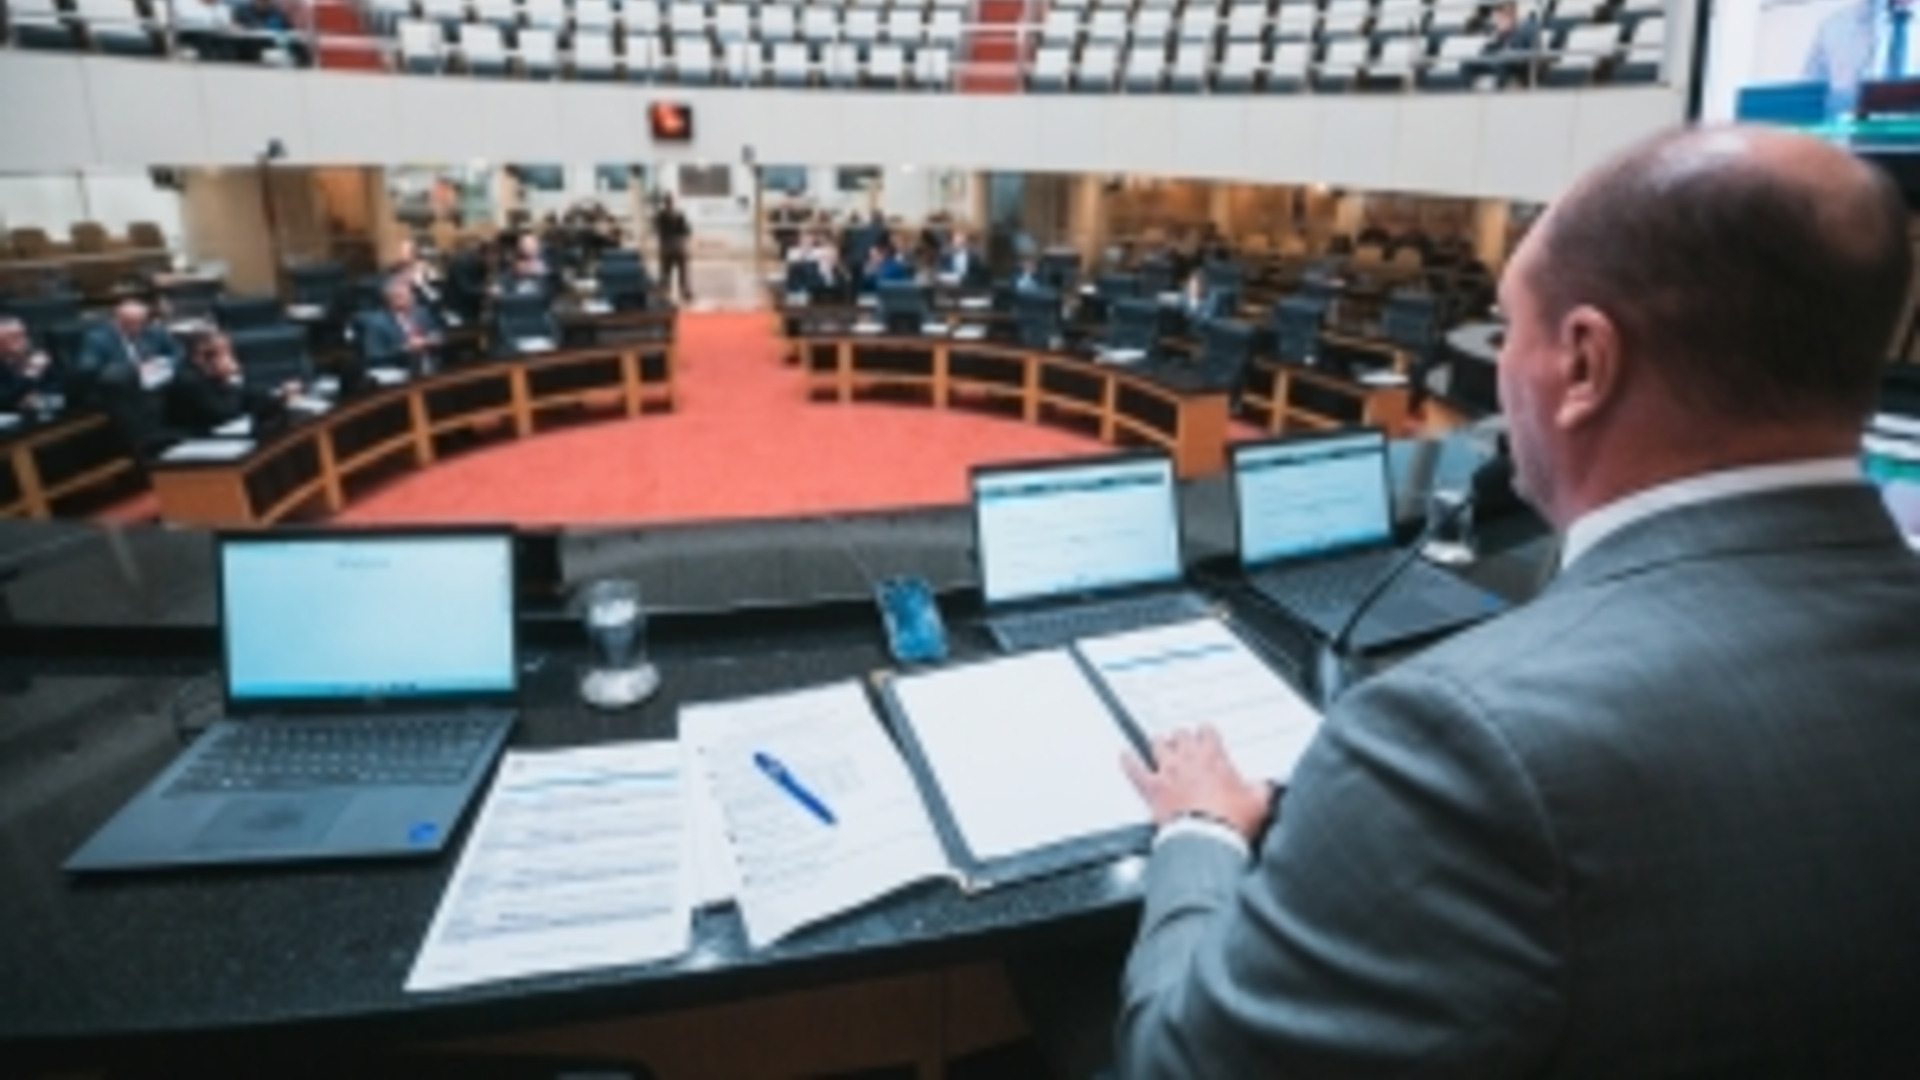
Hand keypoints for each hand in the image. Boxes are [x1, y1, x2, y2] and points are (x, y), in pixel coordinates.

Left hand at [1122, 725, 1272, 840]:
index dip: (1206, 733)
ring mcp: (1168, 772)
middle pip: (1181, 734)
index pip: (1208, 732)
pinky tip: (1125, 756)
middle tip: (1184, 741)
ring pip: (1157, 743)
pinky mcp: (1152, 789)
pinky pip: (1135, 769)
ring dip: (1159, 743)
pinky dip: (1128, 761)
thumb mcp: (1258, 802)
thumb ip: (1260, 789)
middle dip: (1182, 737)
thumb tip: (1265, 788)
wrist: (1207, 840)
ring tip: (1159, 743)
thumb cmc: (1229, 822)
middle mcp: (1188, 760)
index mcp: (1214, 758)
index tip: (1206, 736)